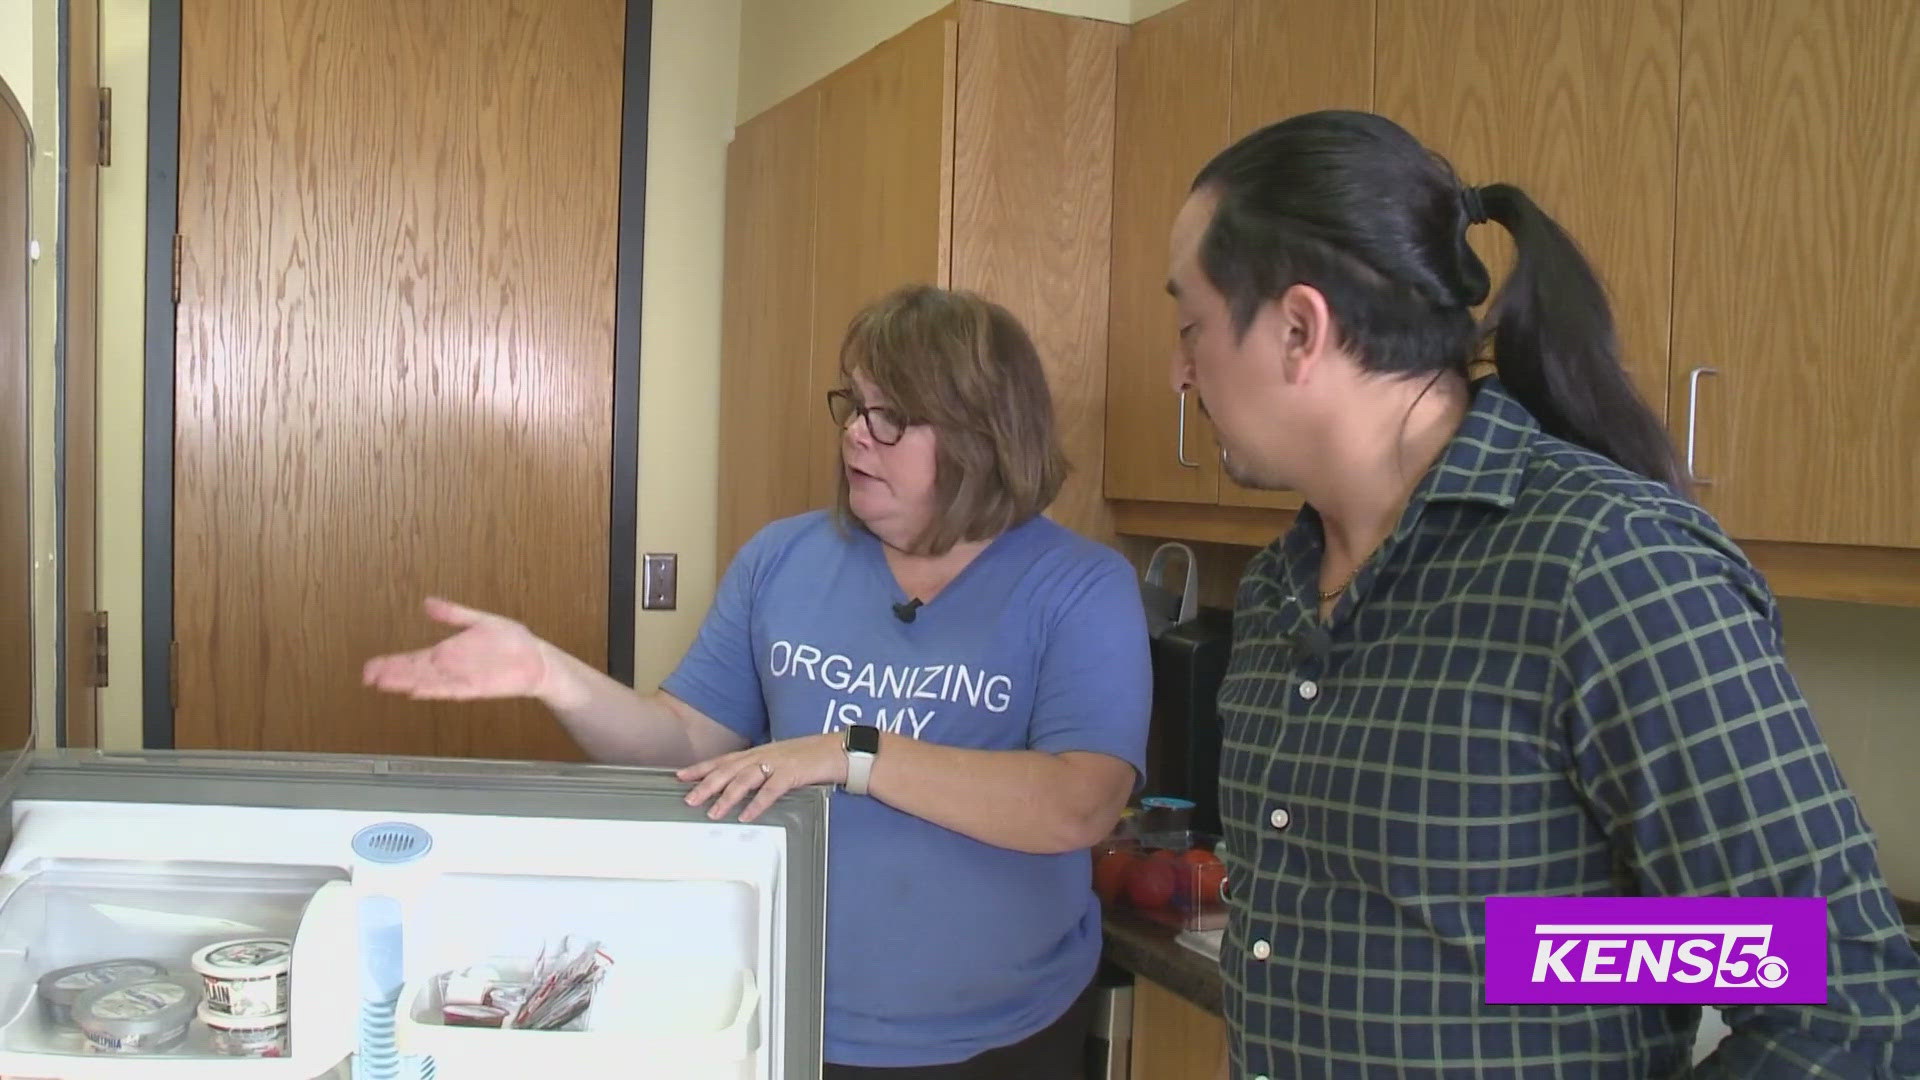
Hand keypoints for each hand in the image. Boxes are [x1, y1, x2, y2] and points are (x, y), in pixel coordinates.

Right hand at [362, 598, 573, 705]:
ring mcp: (461, 679)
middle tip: (367, 677)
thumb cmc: (511, 641)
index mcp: (447, 653)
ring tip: (384, 684)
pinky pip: (452, 689)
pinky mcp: (477, 688)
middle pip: (414, 672)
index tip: (369, 667)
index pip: (412, 658)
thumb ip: (453, 614)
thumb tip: (427, 602)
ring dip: (407, 683)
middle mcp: (449, 668)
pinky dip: (435, 690)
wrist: (537, 659)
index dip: (391, 663)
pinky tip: (417, 691)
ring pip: (427, 682)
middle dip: (391, 674)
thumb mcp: (479, 620)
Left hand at [677, 734, 848, 822]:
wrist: (837, 750)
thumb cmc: (809, 757)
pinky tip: (746, 815)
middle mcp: (763, 755)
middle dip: (706, 784)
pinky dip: (757, 803)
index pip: (723, 760)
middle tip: (688, 799)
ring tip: (713, 812)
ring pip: (745, 779)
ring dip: (727, 796)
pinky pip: (771, 790)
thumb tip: (740, 786)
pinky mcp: (792, 773)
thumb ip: (759, 770)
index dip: (701, 767)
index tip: (680, 775)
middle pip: (728, 770)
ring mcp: (777, 763)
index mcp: (758, 752)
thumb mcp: (779, 760)